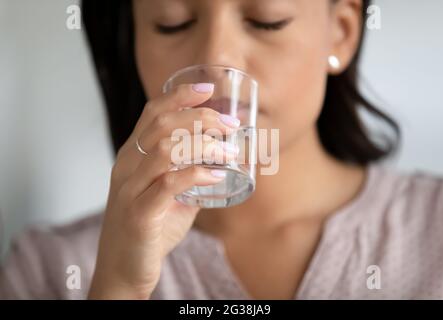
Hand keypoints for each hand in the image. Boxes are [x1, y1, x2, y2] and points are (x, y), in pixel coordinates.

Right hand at [88, 83, 239, 298]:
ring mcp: (131, 189)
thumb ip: (190, 175)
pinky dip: (197, 175)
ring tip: (229, 151)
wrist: (123, 268)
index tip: (207, 89)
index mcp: (133, 156)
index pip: (152, 113)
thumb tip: (222, 161)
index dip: (179, 96)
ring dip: (204, 145)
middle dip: (201, 117)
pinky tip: (217, 177)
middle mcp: (128, 166)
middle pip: (163, 125)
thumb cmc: (149, 228)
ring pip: (166, 150)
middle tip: (229, 124)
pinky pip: (168, 185)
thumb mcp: (169, 194)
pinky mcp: (139, 214)